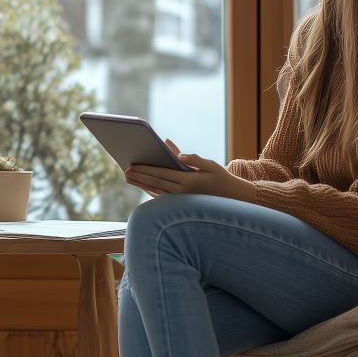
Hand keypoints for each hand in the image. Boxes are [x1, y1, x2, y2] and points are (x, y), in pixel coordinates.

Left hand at [125, 139, 256, 201]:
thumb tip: (177, 152)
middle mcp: (182, 193)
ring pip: (156, 192)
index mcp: (188, 181)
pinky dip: (151, 192)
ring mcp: (181, 200)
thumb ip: (193, 158)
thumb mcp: (210, 164)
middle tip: (125, 172)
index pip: (161, 174)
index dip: (145, 170)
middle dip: (139, 177)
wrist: (233, 198)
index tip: (132, 166)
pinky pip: (162, 198)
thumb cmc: (221, 178)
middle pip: (155, 183)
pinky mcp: (182, 204)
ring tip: (129, 178)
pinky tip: (142, 187)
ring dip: (141, 185)